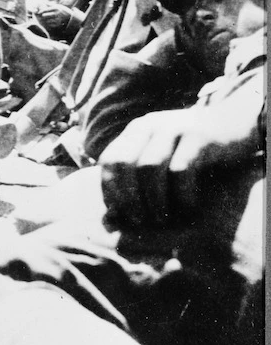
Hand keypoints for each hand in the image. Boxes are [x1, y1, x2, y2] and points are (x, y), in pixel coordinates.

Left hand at [37, 3, 71, 29]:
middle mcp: (56, 14)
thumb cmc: (63, 11)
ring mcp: (57, 19)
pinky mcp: (58, 24)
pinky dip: (49, 24)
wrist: (71, 17)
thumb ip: (51, 5)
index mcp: (56, 8)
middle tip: (42, 16)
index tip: (39, 12)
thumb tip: (44, 2)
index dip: (41, 11)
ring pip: (47, 20)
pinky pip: (50, 25)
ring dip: (45, 20)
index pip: (46, 10)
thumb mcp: (58, 6)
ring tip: (45, 19)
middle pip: (45, 15)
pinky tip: (50, 22)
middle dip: (43, 16)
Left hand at [99, 104, 258, 230]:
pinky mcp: (199, 136)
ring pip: (150, 167)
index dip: (109, 190)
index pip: (109, 159)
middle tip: (140, 221)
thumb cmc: (194, 151)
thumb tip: (111, 216)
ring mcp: (174, 127)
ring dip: (153, 200)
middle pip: (124, 163)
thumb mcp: (162, 155)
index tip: (119, 215)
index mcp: (137, 130)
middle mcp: (151, 124)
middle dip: (128, 197)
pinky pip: (180, 170)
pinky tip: (189, 207)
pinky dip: (181, 195)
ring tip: (163, 219)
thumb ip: (137, 176)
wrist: (234, 123)